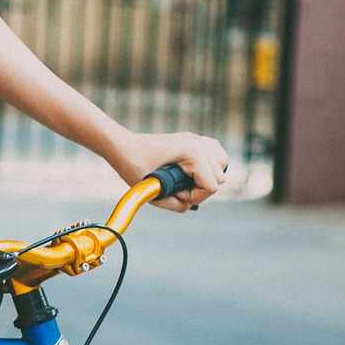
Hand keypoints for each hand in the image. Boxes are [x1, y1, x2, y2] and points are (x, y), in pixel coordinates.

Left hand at [108, 130, 231, 211]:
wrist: (122, 146)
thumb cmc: (133, 166)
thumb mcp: (153, 192)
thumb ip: (175, 205)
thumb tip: (189, 205)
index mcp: (192, 153)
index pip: (211, 185)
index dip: (195, 197)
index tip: (176, 195)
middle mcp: (198, 143)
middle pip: (219, 176)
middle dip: (201, 189)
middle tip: (178, 189)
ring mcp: (196, 139)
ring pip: (222, 163)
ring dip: (209, 177)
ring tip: (188, 181)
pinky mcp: (193, 139)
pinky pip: (216, 152)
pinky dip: (211, 164)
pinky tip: (196, 172)